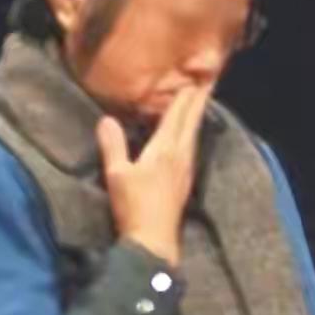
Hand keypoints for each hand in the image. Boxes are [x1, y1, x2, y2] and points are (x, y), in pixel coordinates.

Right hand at [96, 84, 213, 265]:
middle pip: (192, 120)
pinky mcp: (186, 178)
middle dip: (199, 98)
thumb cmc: (134, 206)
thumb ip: (113, 145)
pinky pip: (192, 144)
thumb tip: (107, 119)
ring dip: (197, 113)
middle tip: (208, 79)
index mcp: (166, 148)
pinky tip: (190, 132)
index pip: (178, 114)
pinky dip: (192, 129)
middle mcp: (182, 153)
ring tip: (200, 98)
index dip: (186, 95)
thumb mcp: (117, 174)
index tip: (195, 76)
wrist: (154, 239)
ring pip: (195, 132)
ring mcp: (187, 166)